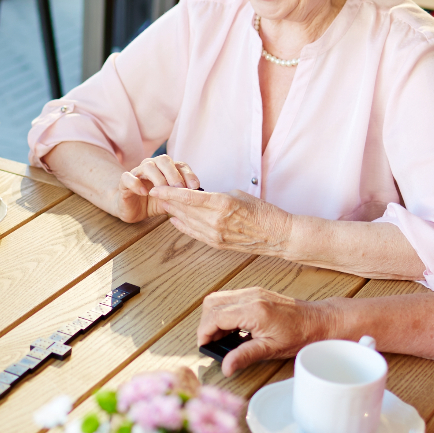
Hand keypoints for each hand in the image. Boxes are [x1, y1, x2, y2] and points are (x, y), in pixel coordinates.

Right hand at [117, 155, 199, 222]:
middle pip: (164, 160)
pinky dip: (136, 183)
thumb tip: (199, 198)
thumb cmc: (154, 202)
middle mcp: (152, 166)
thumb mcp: (172, 201)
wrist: (131, 209)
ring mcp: (137, 172)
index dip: (188, 174)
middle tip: (180, 189)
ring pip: (148, 166)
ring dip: (158, 178)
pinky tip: (145, 192)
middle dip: (174, 174)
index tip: (195, 187)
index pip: (180, 165)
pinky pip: (128, 177)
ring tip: (163, 192)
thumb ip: (182, 197)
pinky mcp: (124, 182)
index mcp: (166, 169)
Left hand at [151, 187, 292, 254]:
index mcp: (221, 204)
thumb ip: (216, 195)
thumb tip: (201, 196)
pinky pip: (194, 234)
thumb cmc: (263, 211)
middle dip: (168, 201)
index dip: (168, 193)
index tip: (156, 188)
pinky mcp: (217, 244)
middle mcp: (214, 220)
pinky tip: (174, 221)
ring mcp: (215, 234)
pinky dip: (183, 226)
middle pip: (183, 209)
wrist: (277, 236)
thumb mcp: (238, 195)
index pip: (187, 197)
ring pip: (187, 222)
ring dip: (174, 213)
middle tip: (156, 193)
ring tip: (163, 204)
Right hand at [198, 287, 327, 373]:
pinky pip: (229, 298)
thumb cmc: (300, 335)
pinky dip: (222, 312)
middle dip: (205, 324)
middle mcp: (251, 296)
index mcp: (254, 311)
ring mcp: (252, 292)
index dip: (204, 332)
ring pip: (218, 298)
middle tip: (210, 342)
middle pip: (211, 303)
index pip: (215, 316)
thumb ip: (245, 356)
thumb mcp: (271, 349)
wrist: (319, 321)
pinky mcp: (255, 293)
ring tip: (220, 337)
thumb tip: (226, 367)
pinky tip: (230, 328)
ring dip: (213, 317)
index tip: (204, 346)